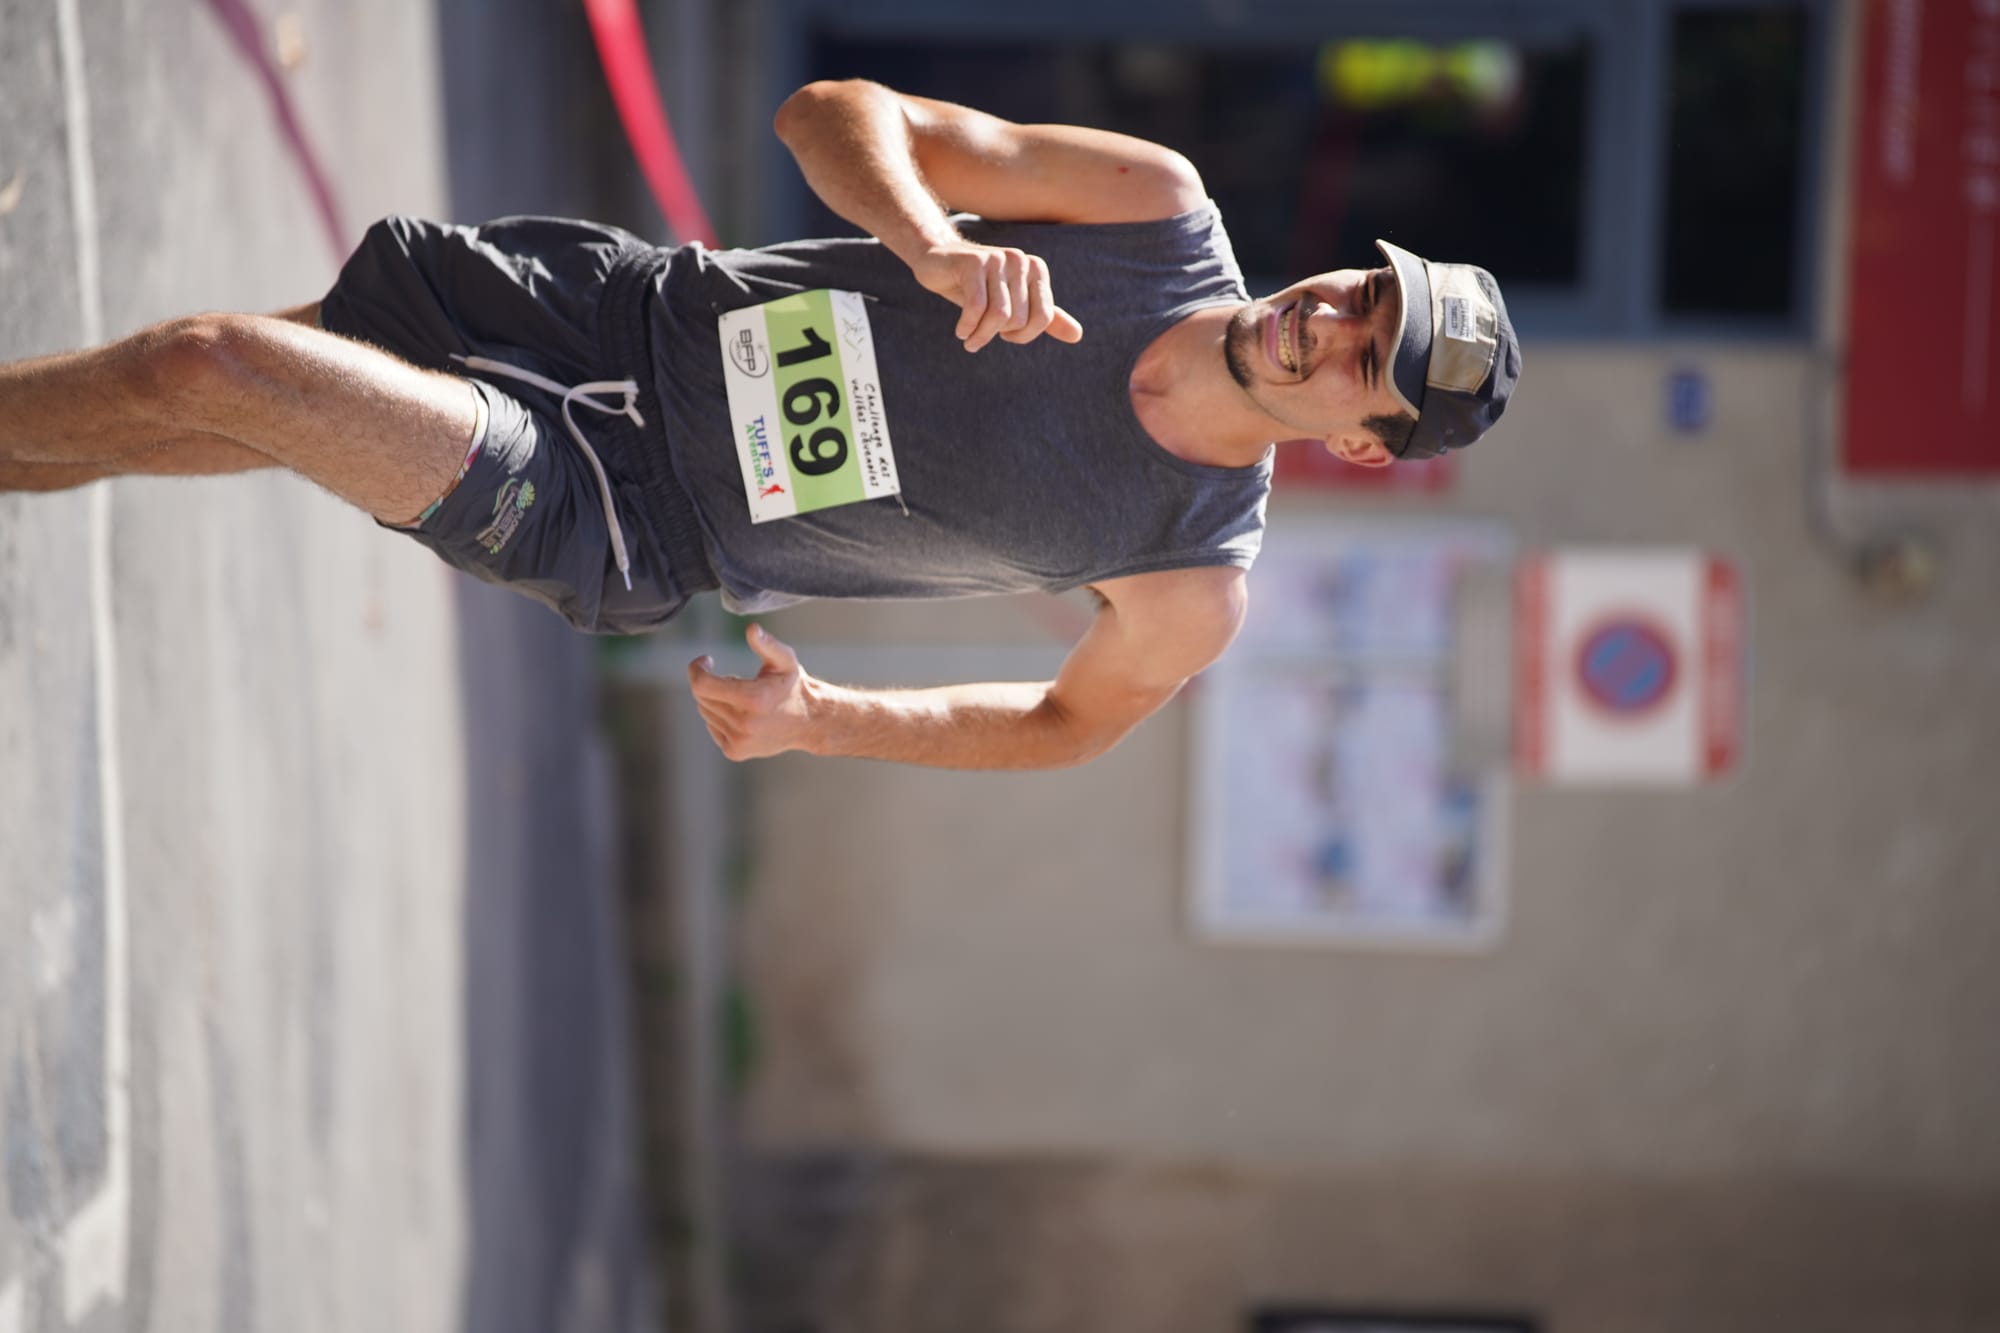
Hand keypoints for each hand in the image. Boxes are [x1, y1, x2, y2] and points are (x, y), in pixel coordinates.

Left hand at [687, 624, 813, 760]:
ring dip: (716, 699)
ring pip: (705, 712)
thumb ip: (767, 644)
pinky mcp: (735, 752)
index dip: (697, 669)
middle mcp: (744, 724)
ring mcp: (738, 741)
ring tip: (742, 697)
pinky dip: (719, 716)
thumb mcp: (785, 660)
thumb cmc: (794, 686)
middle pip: (702, 697)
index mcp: (753, 699)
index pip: (702, 685)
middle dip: (710, 682)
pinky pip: (712, 727)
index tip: (706, 660)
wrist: (809, 722)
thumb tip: (752, 629)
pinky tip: (741, 714)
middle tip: (734, 677)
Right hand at [909, 241, 1084, 351]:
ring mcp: (998, 259)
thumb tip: (1078, 336)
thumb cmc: (977, 286)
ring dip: (980, 336)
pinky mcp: (973, 262)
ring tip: (969, 340)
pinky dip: (968, 326)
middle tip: (980, 335)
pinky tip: (960, 332)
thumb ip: (1045, 318)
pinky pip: (977, 307)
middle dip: (998, 335)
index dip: (1023, 336)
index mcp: (1036, 269)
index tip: (1005, 335)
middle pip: (1019, 319)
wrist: (937, 261)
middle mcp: (1020, 260)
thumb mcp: (1013, 303)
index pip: (1044, 318)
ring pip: (999, 315)